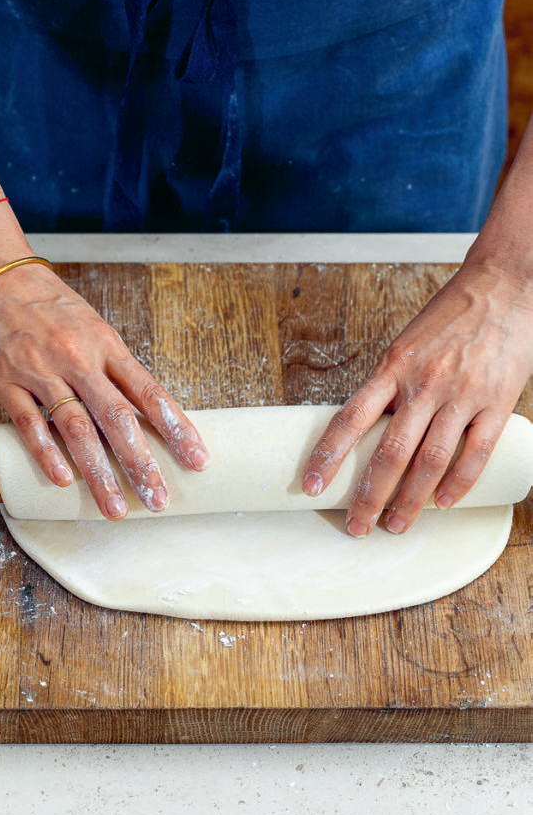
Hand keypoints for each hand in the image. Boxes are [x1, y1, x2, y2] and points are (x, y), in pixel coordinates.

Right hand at [0, 259, 209, 520]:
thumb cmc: (50, 305)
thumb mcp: (94, 328)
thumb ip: (116, 369)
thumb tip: (146, 414)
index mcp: (107, 346)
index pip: (149, 392)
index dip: (176, 428)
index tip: (197, 459)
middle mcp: (79, 359)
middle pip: (117, 418)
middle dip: (141, 463)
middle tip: (158, 499)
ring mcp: (42, 372)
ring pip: (77, 429)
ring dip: (98, 473)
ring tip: (115, 508)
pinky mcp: (7, 383)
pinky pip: (30, 424)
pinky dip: (48, 454)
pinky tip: (64, 480)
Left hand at [301, 261, 532, 535]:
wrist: (502, 288)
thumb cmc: (448, 318)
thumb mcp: (405, 346)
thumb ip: (389, 387)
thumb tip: (367, 432)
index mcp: (393, 367)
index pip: (350, 418)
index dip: (328, 456)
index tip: (312, 485)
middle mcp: (424, 384)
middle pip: (390, 453)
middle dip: (370, 496)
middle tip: (357, 526)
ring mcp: (462, 395)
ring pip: (430, 461)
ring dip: (411, 501)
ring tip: (397, 525)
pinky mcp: (497, 402)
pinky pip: (475, 452)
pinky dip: (458, 484)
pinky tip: (443, 503)